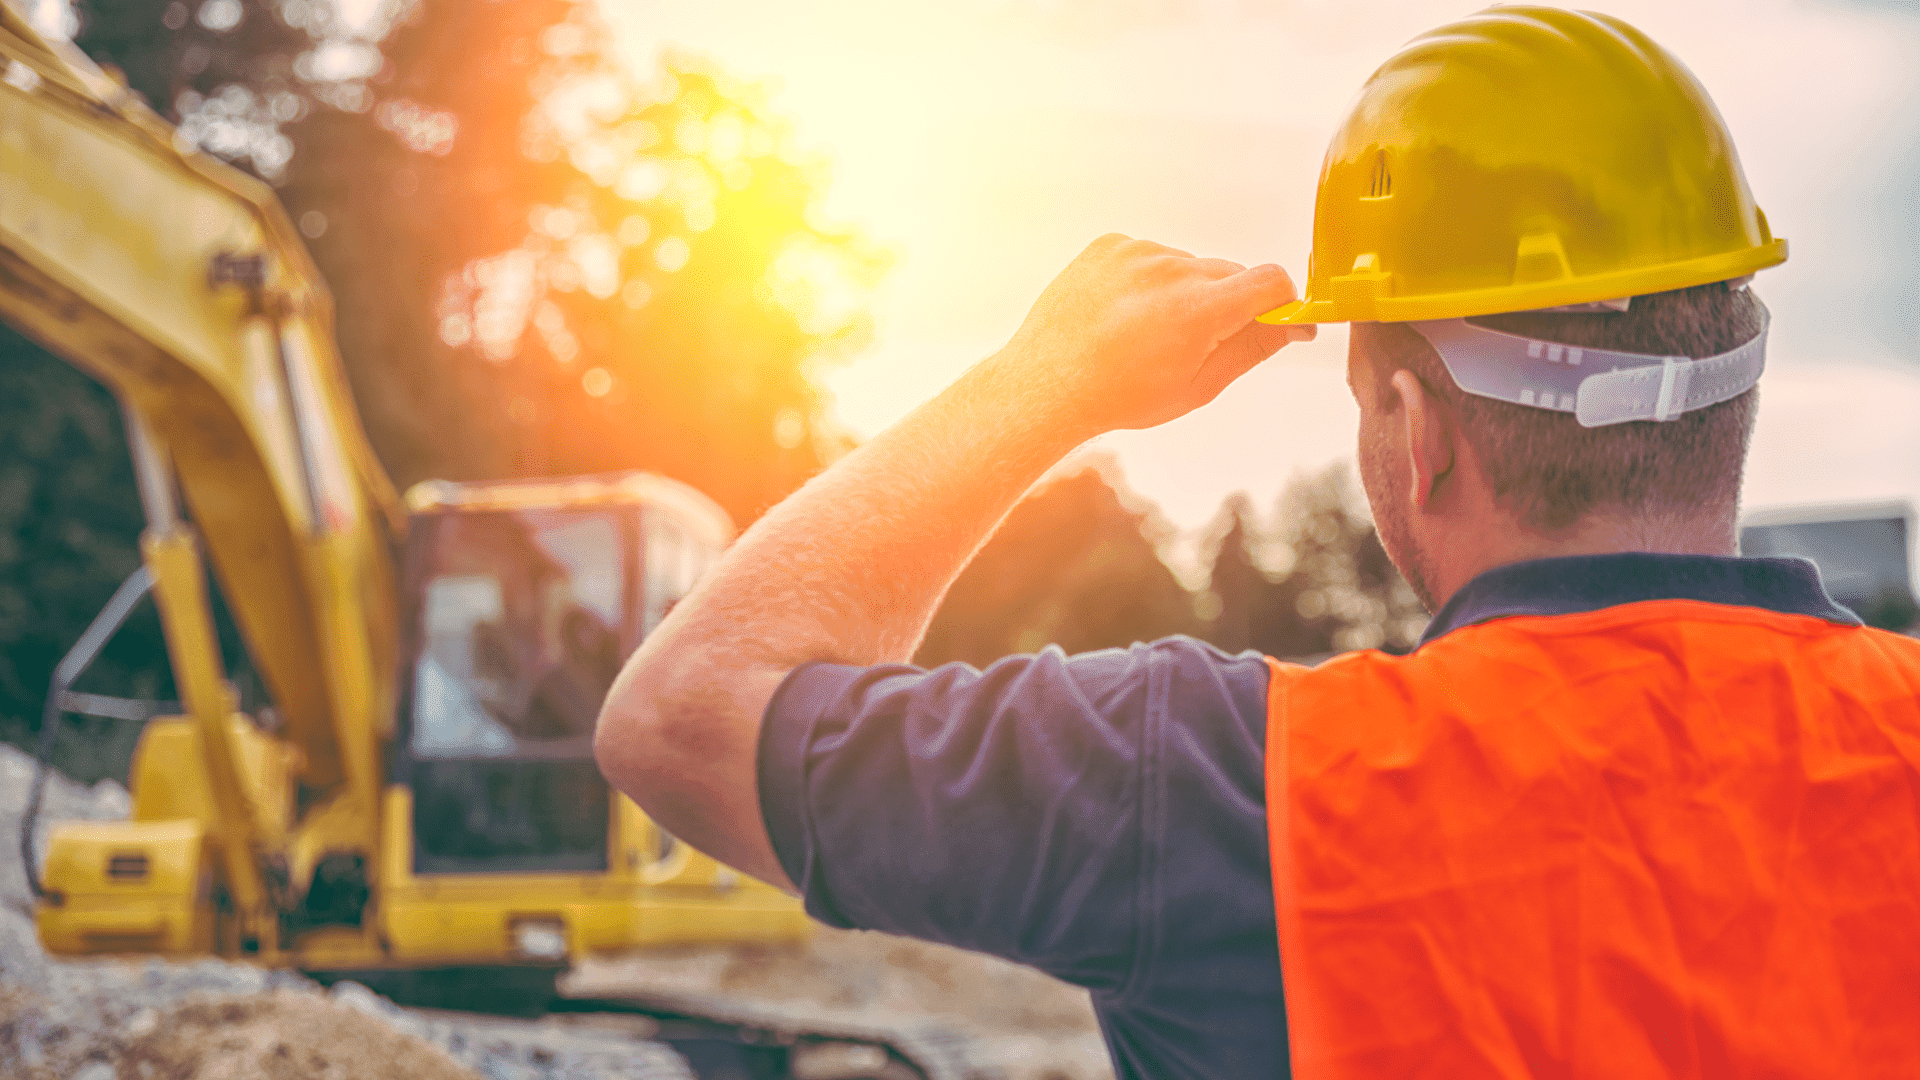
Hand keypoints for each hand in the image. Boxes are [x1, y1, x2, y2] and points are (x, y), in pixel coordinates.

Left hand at [985, 234, 1312, 437]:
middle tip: (1194, 343)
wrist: (1046, 384)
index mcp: (1199, 309)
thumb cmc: (1119, 396)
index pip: (1271, 280)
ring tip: (1145, 333)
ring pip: (1187, 265)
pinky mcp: (1111, 244)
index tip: (1277, 320)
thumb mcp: (1197, 386)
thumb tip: (1292, 325)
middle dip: (1228, 303)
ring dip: (1183, 291)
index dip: (1282, 302)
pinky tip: (1122, 315)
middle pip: (1229, 274)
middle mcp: (1171, 270)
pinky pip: (1150, 255)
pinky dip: (1147, 280)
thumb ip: (1251, 349)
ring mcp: (1137, 252)